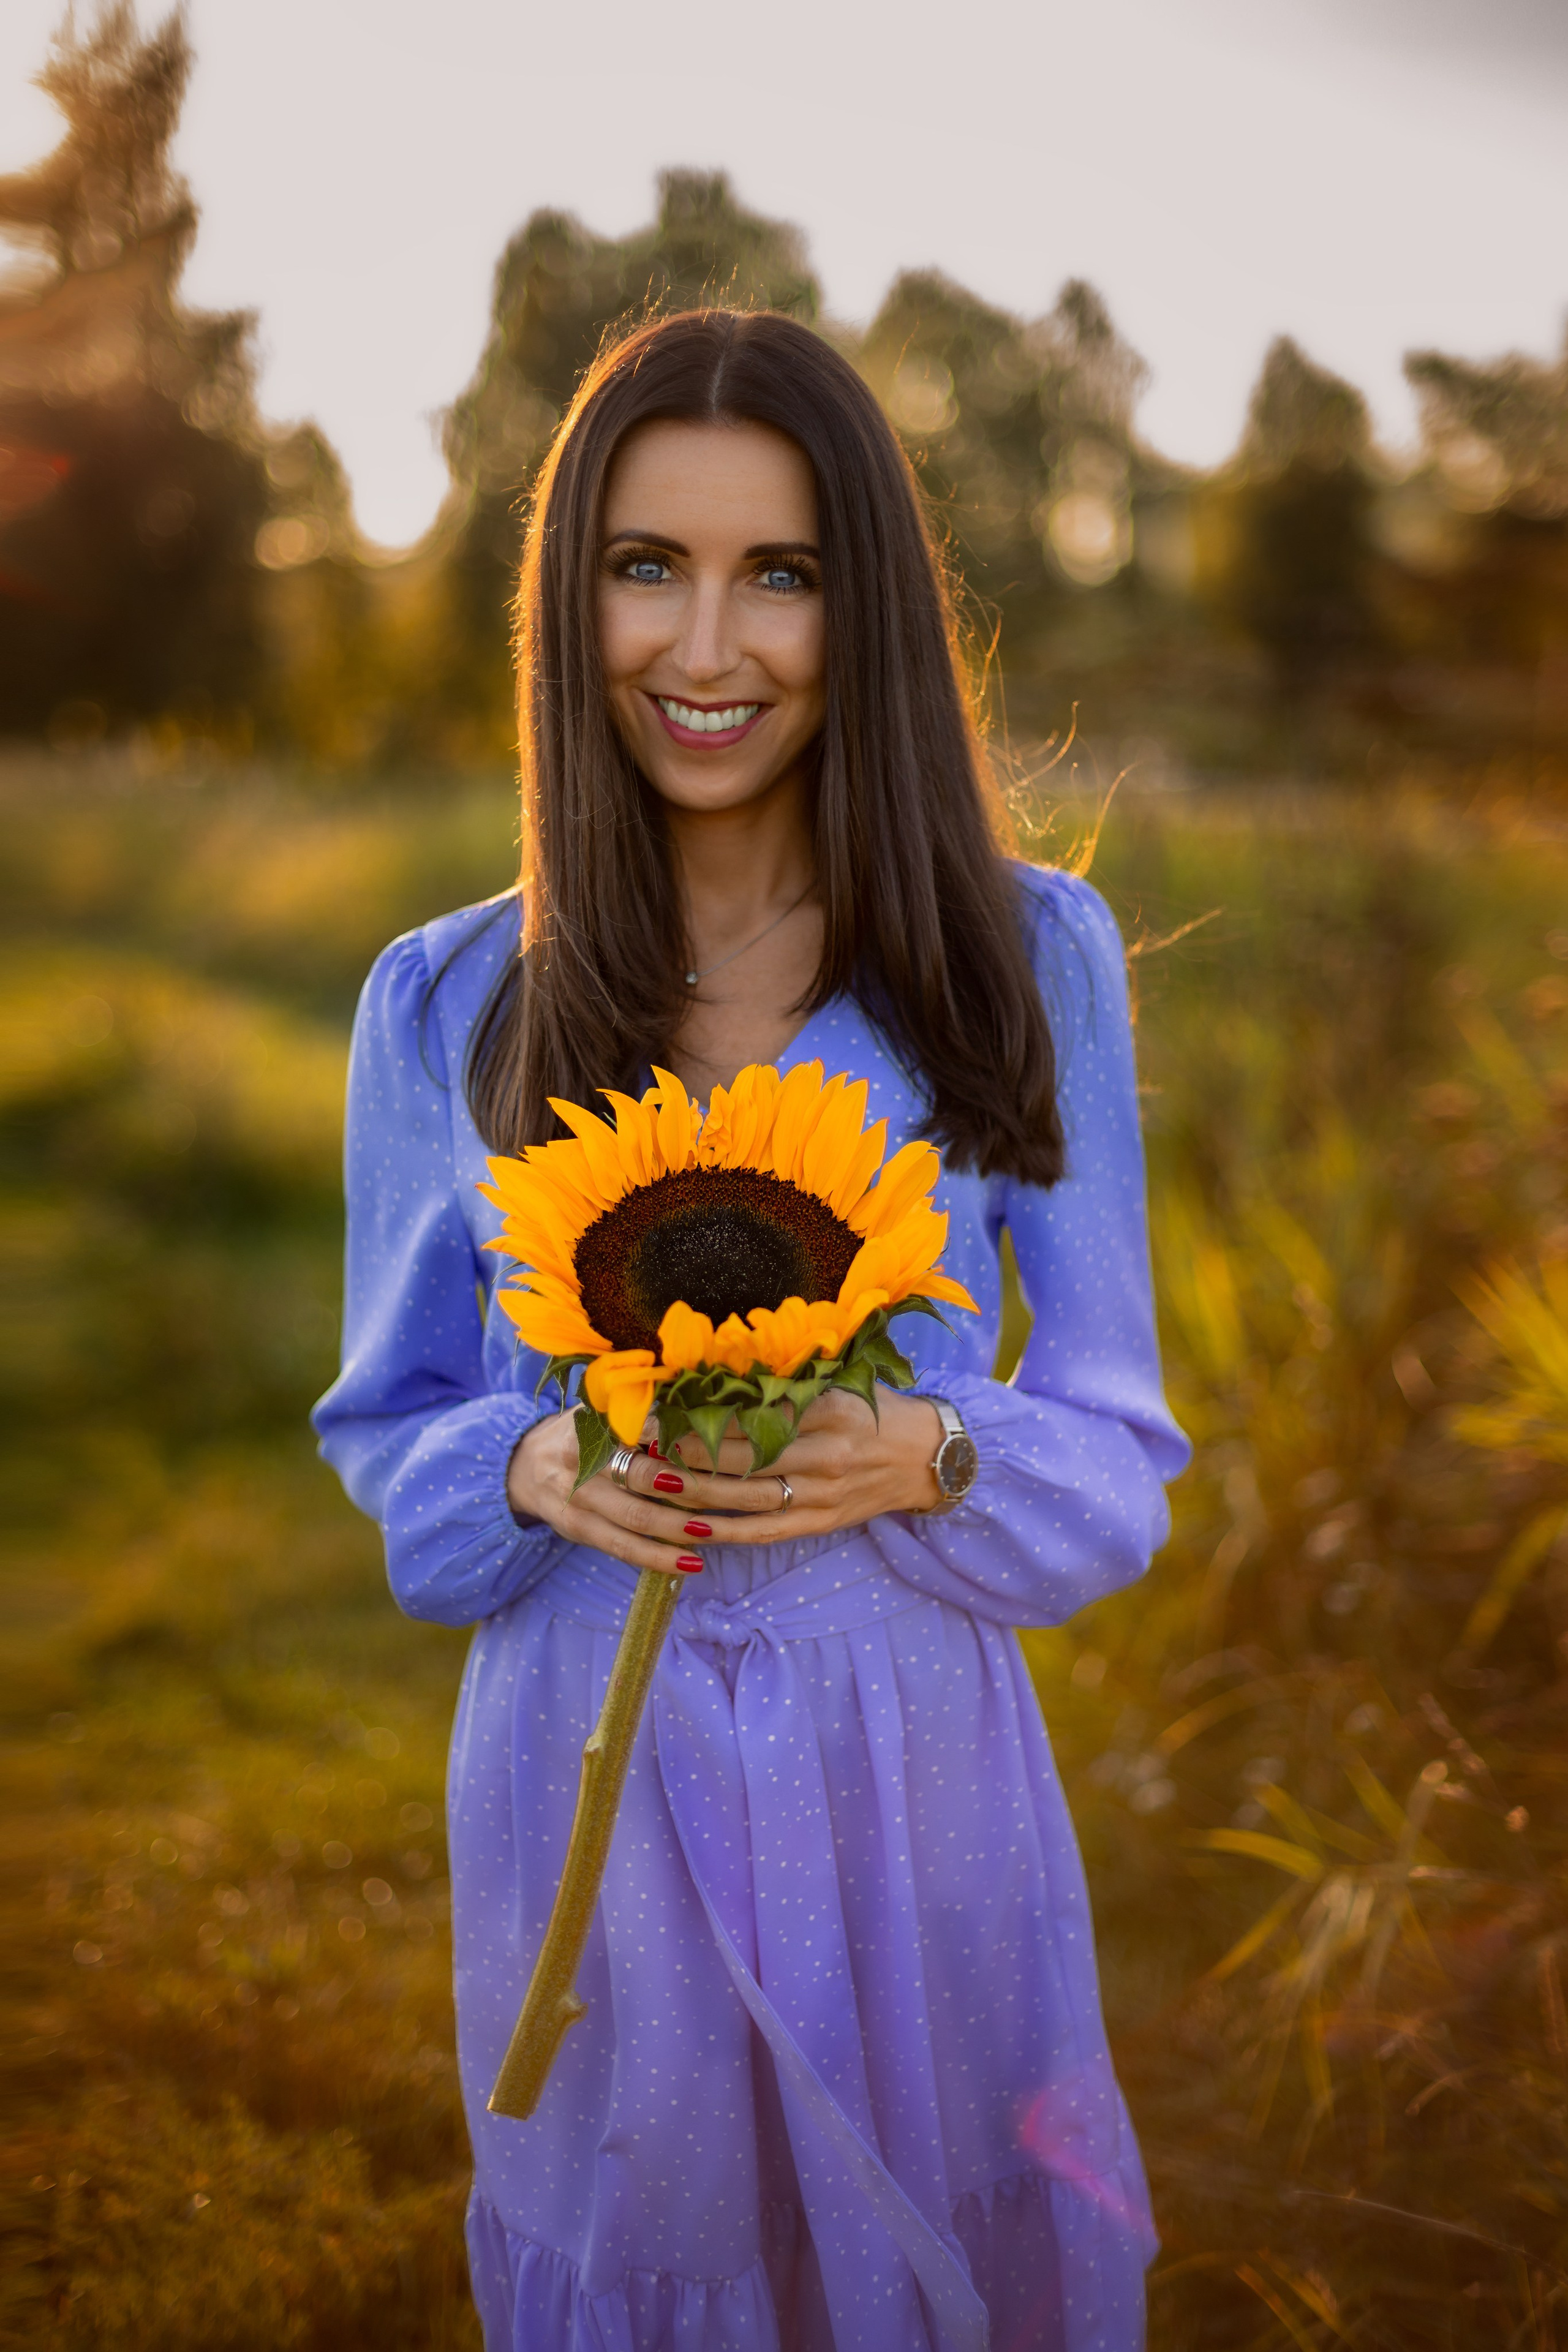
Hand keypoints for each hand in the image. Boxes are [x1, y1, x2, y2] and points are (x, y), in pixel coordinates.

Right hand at [505, 1409, 783, 1578]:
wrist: (524, 1464)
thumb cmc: (586, 1431)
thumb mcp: (607, 1408)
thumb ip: (649, 1409)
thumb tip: (717, 1407)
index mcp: (596, 1418)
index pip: (648, 1427)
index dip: (688, 1438)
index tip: (732, 1443)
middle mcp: (582, 1457)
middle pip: (645, 1475)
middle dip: (698, 1487)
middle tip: (746, 1493)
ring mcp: (577, 1497)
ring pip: (637, 1516)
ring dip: (682, 1527)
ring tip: (720, 1530)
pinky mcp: (577, 1529)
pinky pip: (622, 1548)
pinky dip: (658, 1557)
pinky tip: (693, 1563)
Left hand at [660, 1387, 944, 1546]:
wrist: (928, 1456)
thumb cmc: (875, 1408)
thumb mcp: (841, 1380)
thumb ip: (789, 1379)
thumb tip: (722, 1369)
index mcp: (829, 1408)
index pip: (753, 1412)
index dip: (701, 1412)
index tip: (659, 1407)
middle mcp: (826, 1453)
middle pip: (741, 1456)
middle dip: (684, 1452)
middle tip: (638, 1446)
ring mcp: (824, 1493)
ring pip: (746, 1496)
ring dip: (692, 1491)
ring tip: (648, 1481)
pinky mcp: (822, 1522)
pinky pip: (765, 1531)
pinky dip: (725, 1532)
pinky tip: (688, 1527)